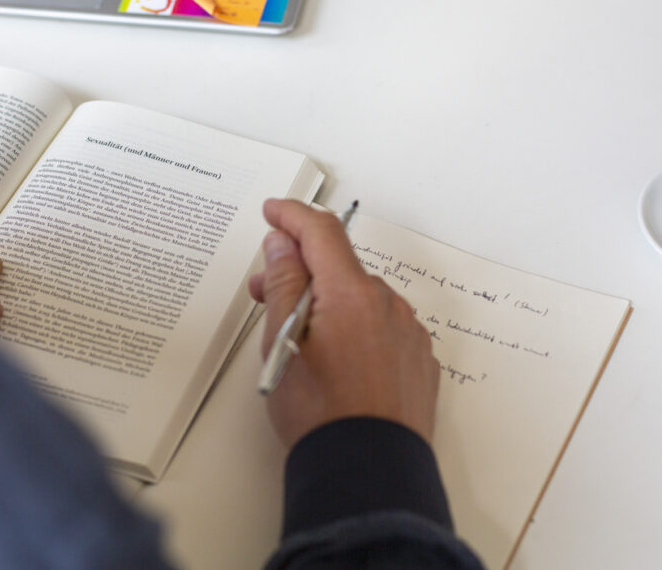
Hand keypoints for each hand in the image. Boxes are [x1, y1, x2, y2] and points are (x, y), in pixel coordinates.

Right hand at [249, 199, 438, 448]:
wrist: (369, 472)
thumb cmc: (321, 413)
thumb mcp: (283, 342)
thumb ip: (284, 283)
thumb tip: (284, 243)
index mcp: (351, 293)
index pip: (321, 232)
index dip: (293, 215)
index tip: (273, 211)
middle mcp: (387, 303)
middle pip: (338, 267)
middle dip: (301, 268)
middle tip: (265, 289)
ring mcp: (408, 331)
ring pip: (359, 297)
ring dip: (327, 300)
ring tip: (299, 334)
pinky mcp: (418, 358)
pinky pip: (381, 324)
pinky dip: (355, 325)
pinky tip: (336, 355)